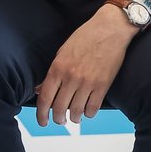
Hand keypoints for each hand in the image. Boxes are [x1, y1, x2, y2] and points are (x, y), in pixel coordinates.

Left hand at [34, 6, 136, 125]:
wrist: (109, 30)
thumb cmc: (84, 38)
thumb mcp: (62, 52)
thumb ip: (51, 73)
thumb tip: (40, 89)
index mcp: (58, 68)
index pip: (45, 98)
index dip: (41, 114)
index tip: (42, 121)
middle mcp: (71, 77)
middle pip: (60, 108)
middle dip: (57, 119)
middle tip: (58, 121)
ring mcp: (88, 82)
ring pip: (77, 111)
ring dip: (74, 118)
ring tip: (74, 118)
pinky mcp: (103, 85)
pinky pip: (94, 107)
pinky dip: (89, 114)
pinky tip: (87, 112)